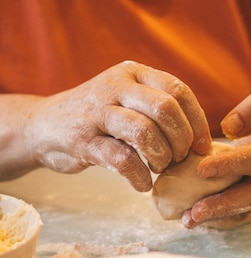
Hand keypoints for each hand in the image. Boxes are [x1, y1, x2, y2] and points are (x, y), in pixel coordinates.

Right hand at [24, 61, 211, 190]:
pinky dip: (139, 176)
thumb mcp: (126, 98)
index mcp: (133, 73)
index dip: (197, 121)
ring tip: (160, 168)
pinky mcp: (82, 139)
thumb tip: (200, 138)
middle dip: (181, 140)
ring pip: (144, 132)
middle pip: (165, 109)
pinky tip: (143, 183)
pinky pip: (122, 159)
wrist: (41, 125)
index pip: (178, 90)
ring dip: (161, 157)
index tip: (202, 146)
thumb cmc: (97, 117)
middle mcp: (115, 86)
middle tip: (180, 159)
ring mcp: (96, 111)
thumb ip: (157, 107)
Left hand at [182, 69, 250, 227]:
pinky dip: (222, 216)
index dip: (232, 165)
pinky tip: (197, 216)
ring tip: (189, 220)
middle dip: (225, 205)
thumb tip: (229, 128)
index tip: (201, 170)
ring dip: (220, 216)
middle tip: (194, 212)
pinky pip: (244, 208)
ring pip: (250, 206)